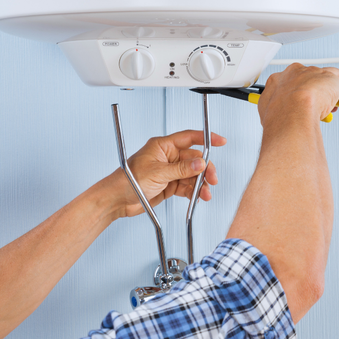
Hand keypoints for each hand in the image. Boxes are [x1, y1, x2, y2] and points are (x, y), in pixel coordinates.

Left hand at [110, 130, 226, 217]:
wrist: (118, 200)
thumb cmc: (128, 181)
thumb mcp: (157, 173)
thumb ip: (181, 169)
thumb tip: (199, 163)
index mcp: (162, 146)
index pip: (188, 138)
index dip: (205, 138)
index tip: (220, 141)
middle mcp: (166, 158)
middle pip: (193, 159)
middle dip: (204, 169)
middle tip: (211, 179)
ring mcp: (168, 172)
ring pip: (191, 175)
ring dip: (200, 184)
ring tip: (204, 193)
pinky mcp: (168, 185)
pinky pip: (186, 186)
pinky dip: (193, 192)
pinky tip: (197, 197)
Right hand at [257, 63, 338, 125]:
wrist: (290, 112)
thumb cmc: (278, 114)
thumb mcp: (266, 111)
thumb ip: (270, 108)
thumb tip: (270, 116)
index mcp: (281, 78)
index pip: (293, 81)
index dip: (299, 93)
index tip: (301, 101)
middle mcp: (300, 73)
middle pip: (314, 79)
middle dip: (319, 92)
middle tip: (322, 106)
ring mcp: (317, 76)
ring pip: (332, 80)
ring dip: (338, 93)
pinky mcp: (334, 82)